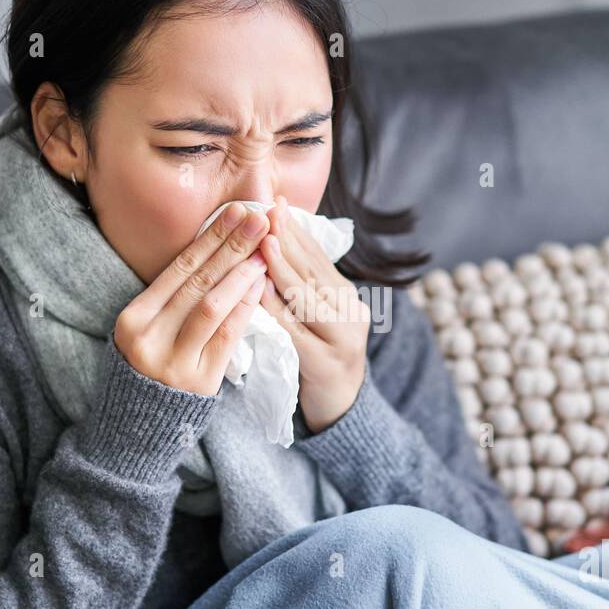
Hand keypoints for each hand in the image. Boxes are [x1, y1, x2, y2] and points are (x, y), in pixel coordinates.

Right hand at [113, 202, 268, 395]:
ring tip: (264, 249)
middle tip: (259, 218)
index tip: (237, 210)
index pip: (178, 268)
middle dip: (230, 246)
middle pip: (196, 281)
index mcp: (134, 318)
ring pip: (210, 306)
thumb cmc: (153, 369)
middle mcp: (148, 337)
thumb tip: (219, 249)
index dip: (210, 237)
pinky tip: (260, 287)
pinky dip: (244, 308)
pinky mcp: (197, 381)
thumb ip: (175, 298)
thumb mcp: (150, 331)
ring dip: (240, 274)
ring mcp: (172, 360)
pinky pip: (226, 337)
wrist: (140, 429)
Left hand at [259, 195, 370, 431]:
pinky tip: (258, 292)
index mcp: (346, 295)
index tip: (274, 202)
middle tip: (265, 212)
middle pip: (313, 270)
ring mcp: (341, 337)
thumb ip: (301, 284)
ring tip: (261, 243)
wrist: (341, 406)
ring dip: (283, 268)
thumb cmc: (319, 355)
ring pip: (307, 297)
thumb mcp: (318, 315)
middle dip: (287, 240)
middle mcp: (350, 311)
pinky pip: (295, 330)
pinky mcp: (325, 362)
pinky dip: (277, 309)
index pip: (317, 255)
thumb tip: (272, 239)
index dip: (295, 229)